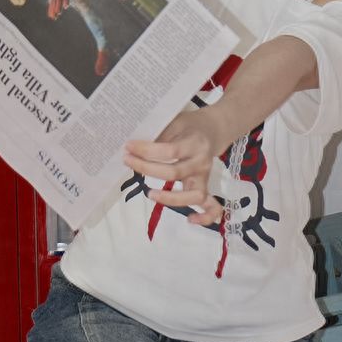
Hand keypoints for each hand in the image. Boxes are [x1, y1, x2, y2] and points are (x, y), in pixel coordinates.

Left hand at [124, 109, 227, 226]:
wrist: (213, 128)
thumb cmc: (189, 125)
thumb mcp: (175, 121)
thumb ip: (160, 135)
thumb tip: (135, 148)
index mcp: (194, 143)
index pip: (169, 151)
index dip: (146, 150)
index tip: (129, 147)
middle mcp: (201, 162)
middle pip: (174, 173)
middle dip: (147, 169)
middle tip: (128, 161)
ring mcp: (205, 177)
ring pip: (193, 195)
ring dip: (170, 198)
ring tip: (149, 194)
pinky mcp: (206, 187)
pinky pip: (212, 207)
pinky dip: (204, 217)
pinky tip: (189, 220)